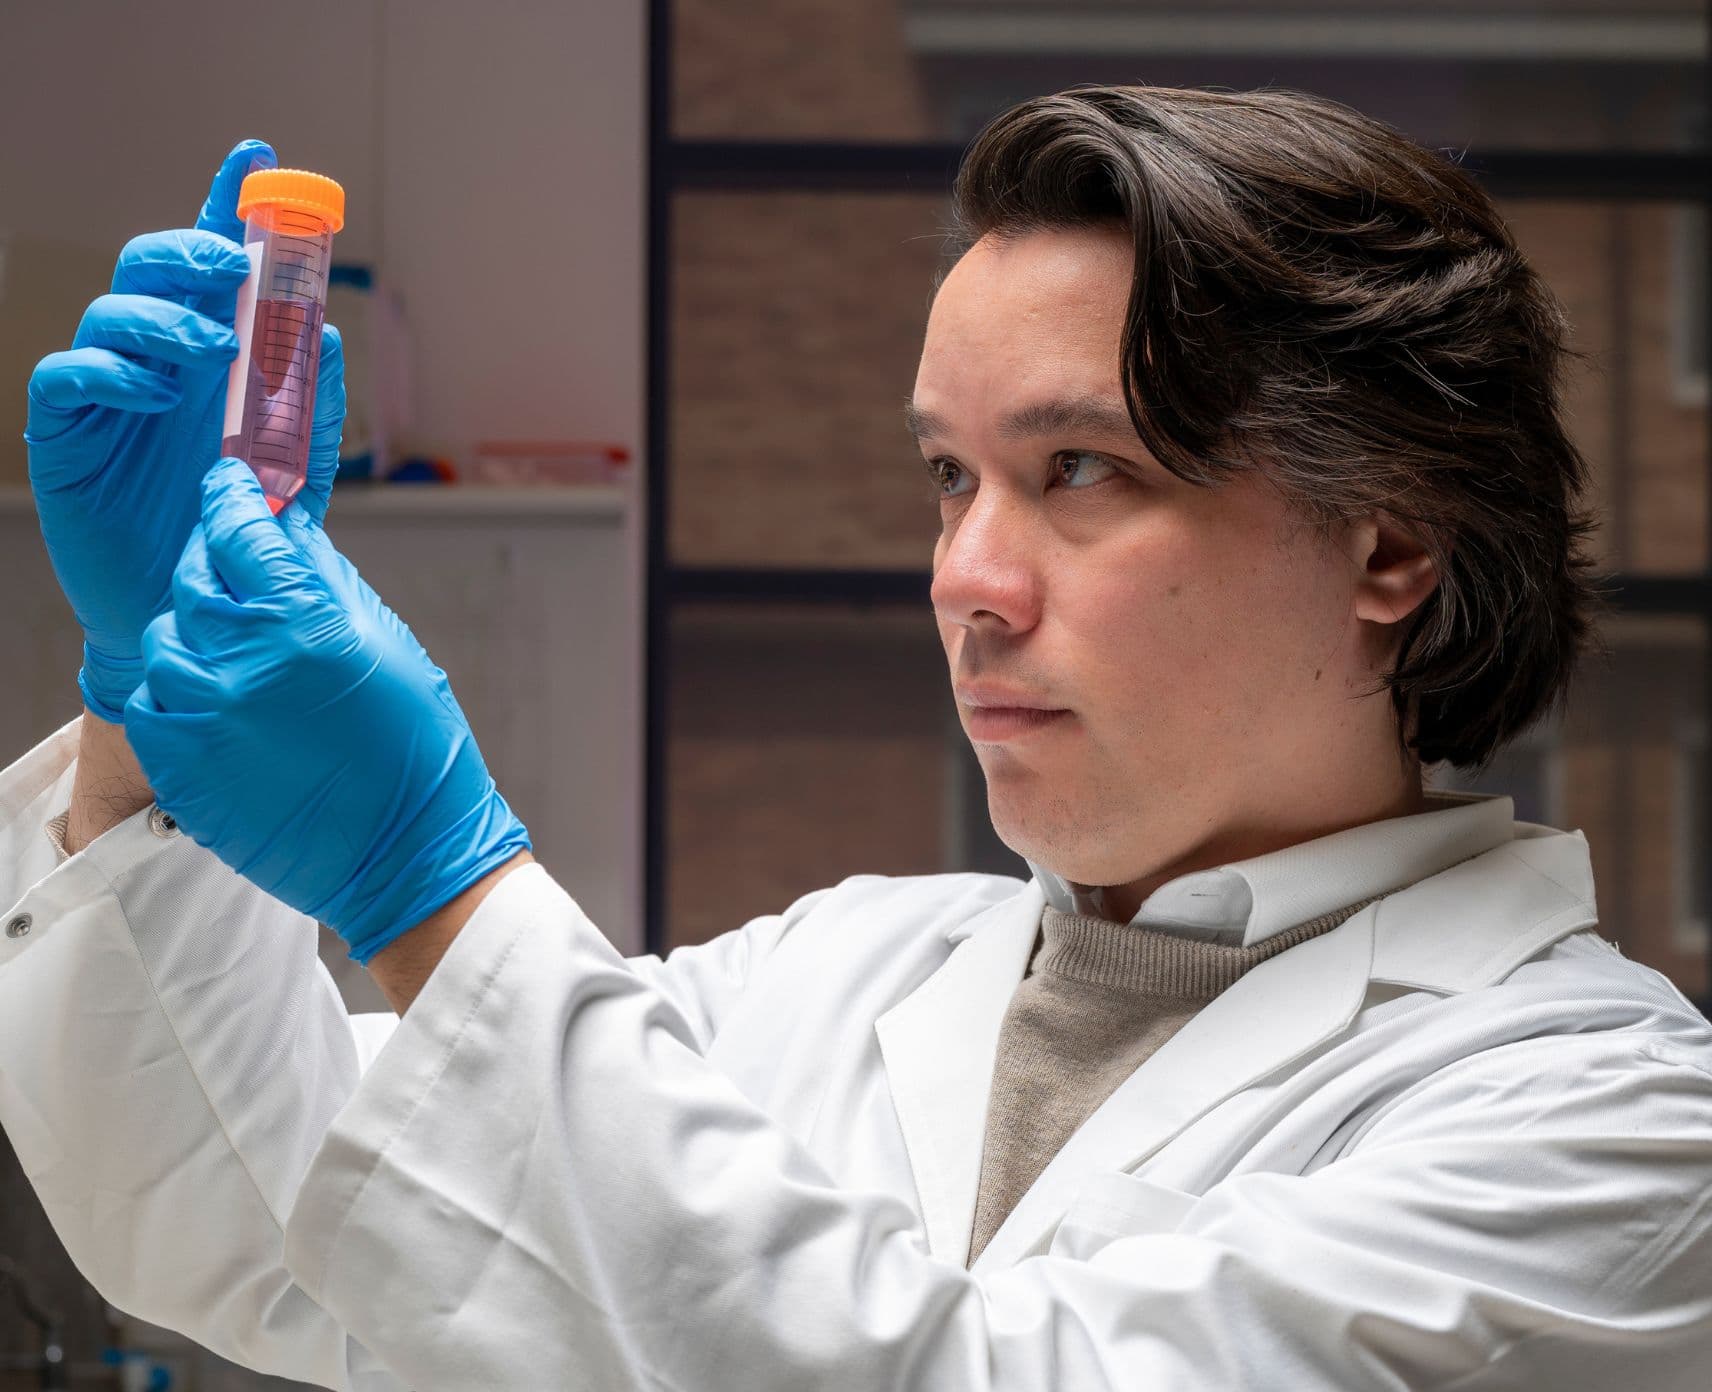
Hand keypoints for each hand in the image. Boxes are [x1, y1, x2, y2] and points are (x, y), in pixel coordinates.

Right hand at [26, 139, 345, 721]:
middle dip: (190, 251)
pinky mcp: (68, 435)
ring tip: (213, 350)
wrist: (184, 604)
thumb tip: (329, 331)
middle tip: (232, 267)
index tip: (258, 158)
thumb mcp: (293, 467)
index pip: (214, 268)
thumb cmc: (234, 526)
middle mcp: (156, 361)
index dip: (227, 206)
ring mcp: (107, 393)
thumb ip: (313, 404)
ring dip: (165, 317)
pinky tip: (158, 394)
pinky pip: (71, 375)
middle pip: (151, 268)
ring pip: (111, 312)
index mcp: (210, 356)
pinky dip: (115, 371)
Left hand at [124, 460, 530, 963]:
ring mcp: (204, 715)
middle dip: (213, 556)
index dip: (233, 495)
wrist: (405, 852)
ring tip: (231, 643)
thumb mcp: (389, 645)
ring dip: (195, 628)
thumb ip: (328, 580)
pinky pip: (153, 702)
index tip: (230, 483)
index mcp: (306, 622)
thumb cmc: (414, 750)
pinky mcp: (181, 765)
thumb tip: (289, 529)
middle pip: (195, 576)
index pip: (241, 527)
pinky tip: (216, 695)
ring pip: (166, 638)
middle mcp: (245, 661)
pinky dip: (178, 688)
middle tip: (231, 557)